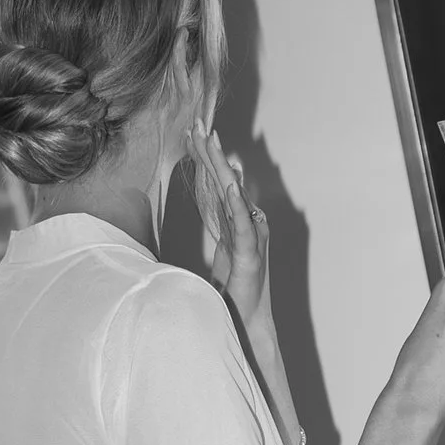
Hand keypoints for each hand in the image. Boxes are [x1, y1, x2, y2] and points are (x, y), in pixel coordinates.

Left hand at [190, 125, 270, 326]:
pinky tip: (232, 187)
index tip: (193, 132)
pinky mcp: (250, 256)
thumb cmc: (234, 287)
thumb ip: (224, 220)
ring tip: (214, 145)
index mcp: (237, 220)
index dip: (206, 157)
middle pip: (226, 181)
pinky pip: (244, 226)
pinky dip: (238, 206)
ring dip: (223, 169)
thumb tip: (223, 192)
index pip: (219, 182)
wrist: (245, 319)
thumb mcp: (224, 247)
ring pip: (234, 197)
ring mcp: (251, 238)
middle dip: (212, 153)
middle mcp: (247, 223)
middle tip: (201, 125)